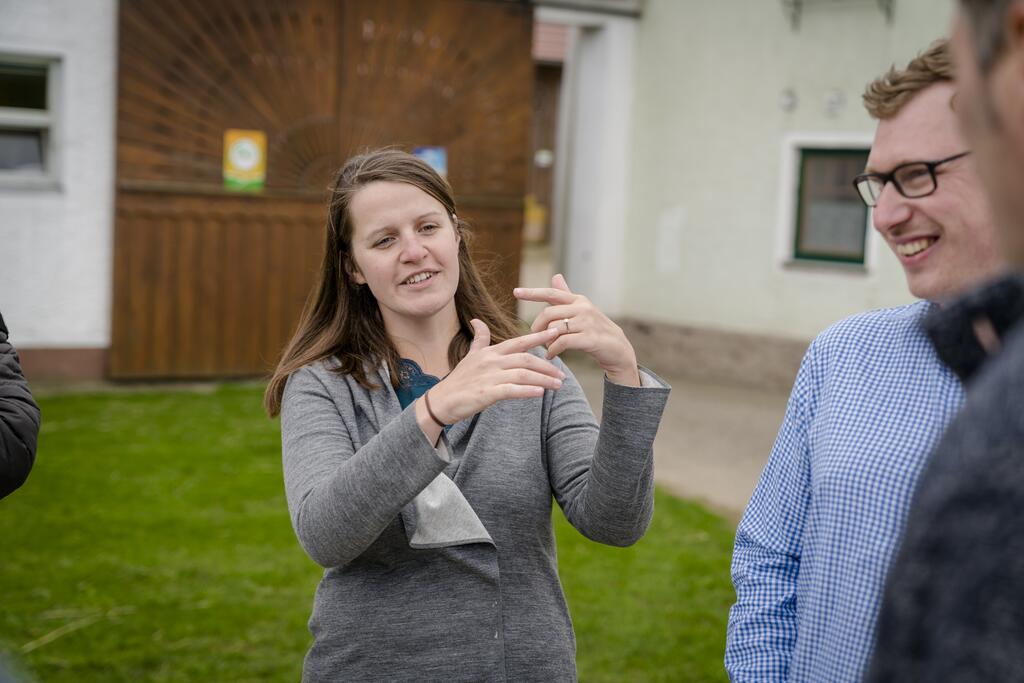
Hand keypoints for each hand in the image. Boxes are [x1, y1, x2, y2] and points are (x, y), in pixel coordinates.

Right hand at [426, 320, 565, 424]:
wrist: (441, 400)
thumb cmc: (459, 380)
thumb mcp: (470, 356)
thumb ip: (479, 339)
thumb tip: (477, 321)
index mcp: (490, 352)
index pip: (518, 341)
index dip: (538, 336)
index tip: (555, 331)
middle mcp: (491, 361)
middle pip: (525, 359)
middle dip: (547, 366)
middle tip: (562, 374)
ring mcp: (489, 376)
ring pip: (522, 374)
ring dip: (543, 379)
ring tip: (558, 385)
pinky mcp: (486, 393)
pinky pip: (511, 390)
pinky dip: (527, 391)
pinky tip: (540, 393)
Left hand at [514, 274, 639, 386]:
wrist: (617, 349)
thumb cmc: (595, 329)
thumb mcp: (581, 310)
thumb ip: (566, 295)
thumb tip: (555, 276)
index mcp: (578, 300)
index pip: (551, 293)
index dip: (532, 293)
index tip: (515, 292)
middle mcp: (583, 308)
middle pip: (549, 313)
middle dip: (538, 326)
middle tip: (535, 336)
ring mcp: (588, 323)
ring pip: (555, 328)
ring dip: (546, 340)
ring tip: (546, 348)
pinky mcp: (590, 338)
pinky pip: (563, 342)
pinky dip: (553, 350)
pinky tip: (551, 355)